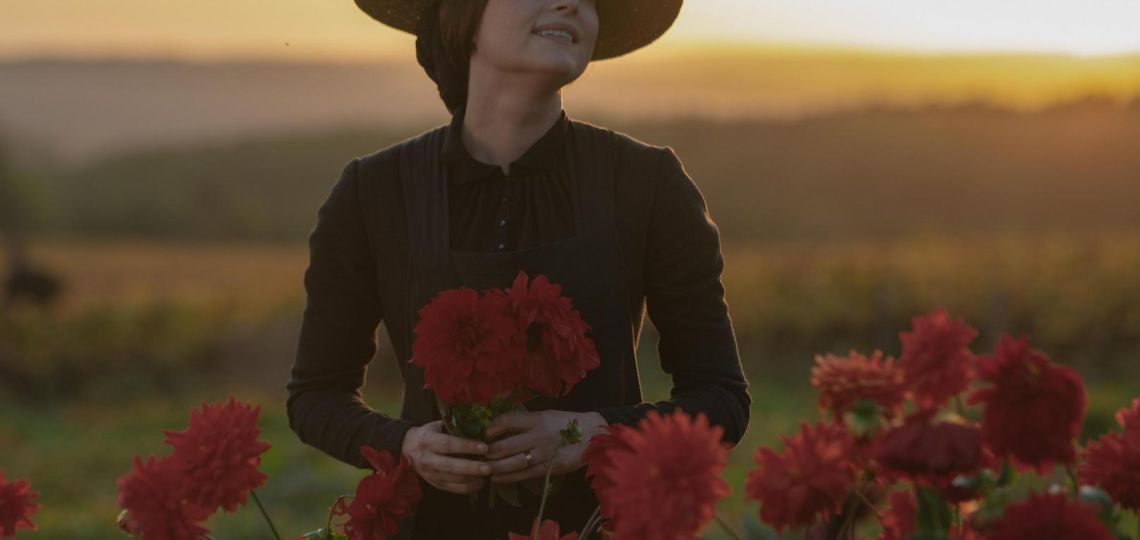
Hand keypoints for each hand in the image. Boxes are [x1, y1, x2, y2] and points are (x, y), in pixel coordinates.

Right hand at [401, 420, 490, 493]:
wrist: (409, 448)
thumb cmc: (430, 434)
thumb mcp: (438, 426)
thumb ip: (455, 428)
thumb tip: (481, 428)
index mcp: (427, 441)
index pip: (447, 444)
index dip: (466, 446)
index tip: (483, 447)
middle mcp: (426, 459)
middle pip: (451, 466)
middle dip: (471, 467)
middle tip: (488, 467)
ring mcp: (430, 474)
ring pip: (454, 480)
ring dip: (473, 478)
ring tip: (488, 473)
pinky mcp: (435, 484)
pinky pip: (454, 489)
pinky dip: (469, 487)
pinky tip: (481, 481)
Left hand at [483, 410, 607, 483]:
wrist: (592, 436)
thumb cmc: (565, 423)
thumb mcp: (545, 415)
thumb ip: (525, 421)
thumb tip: (499, 427)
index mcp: (537, 419)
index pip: (508, 420)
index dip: (493, 427)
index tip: (485, 433)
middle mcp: (538, 436)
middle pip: (506, 445)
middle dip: (489, 451)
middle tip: (479, 454)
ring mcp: (543, 454)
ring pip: (513, 462)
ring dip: (495, 467)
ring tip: (484, 469)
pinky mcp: (548, 468)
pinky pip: (524, 474)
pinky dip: (508, 477)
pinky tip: (498, 478)